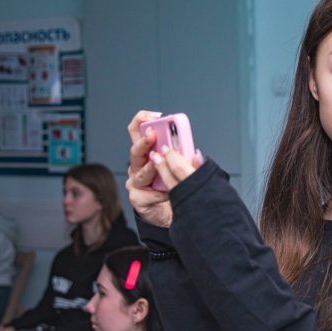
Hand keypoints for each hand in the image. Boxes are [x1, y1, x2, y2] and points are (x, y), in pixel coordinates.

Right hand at [126, 111, 203, 226]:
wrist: (171, 213)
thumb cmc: (176, 187)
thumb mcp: (183, 169)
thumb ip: (186, 159)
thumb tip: (196, 154)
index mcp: (148, 152)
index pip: (138, 130)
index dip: (142, 119)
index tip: (154, 116)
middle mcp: (138, 165)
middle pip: (135, 149)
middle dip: (144, 142)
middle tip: (153, 136)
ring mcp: (135, 181)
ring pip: (141, 172)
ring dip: (153, 169)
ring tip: (160, 166)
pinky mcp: (137, 197)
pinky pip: (148, 193)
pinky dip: (160, 193)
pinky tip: (168, 194)